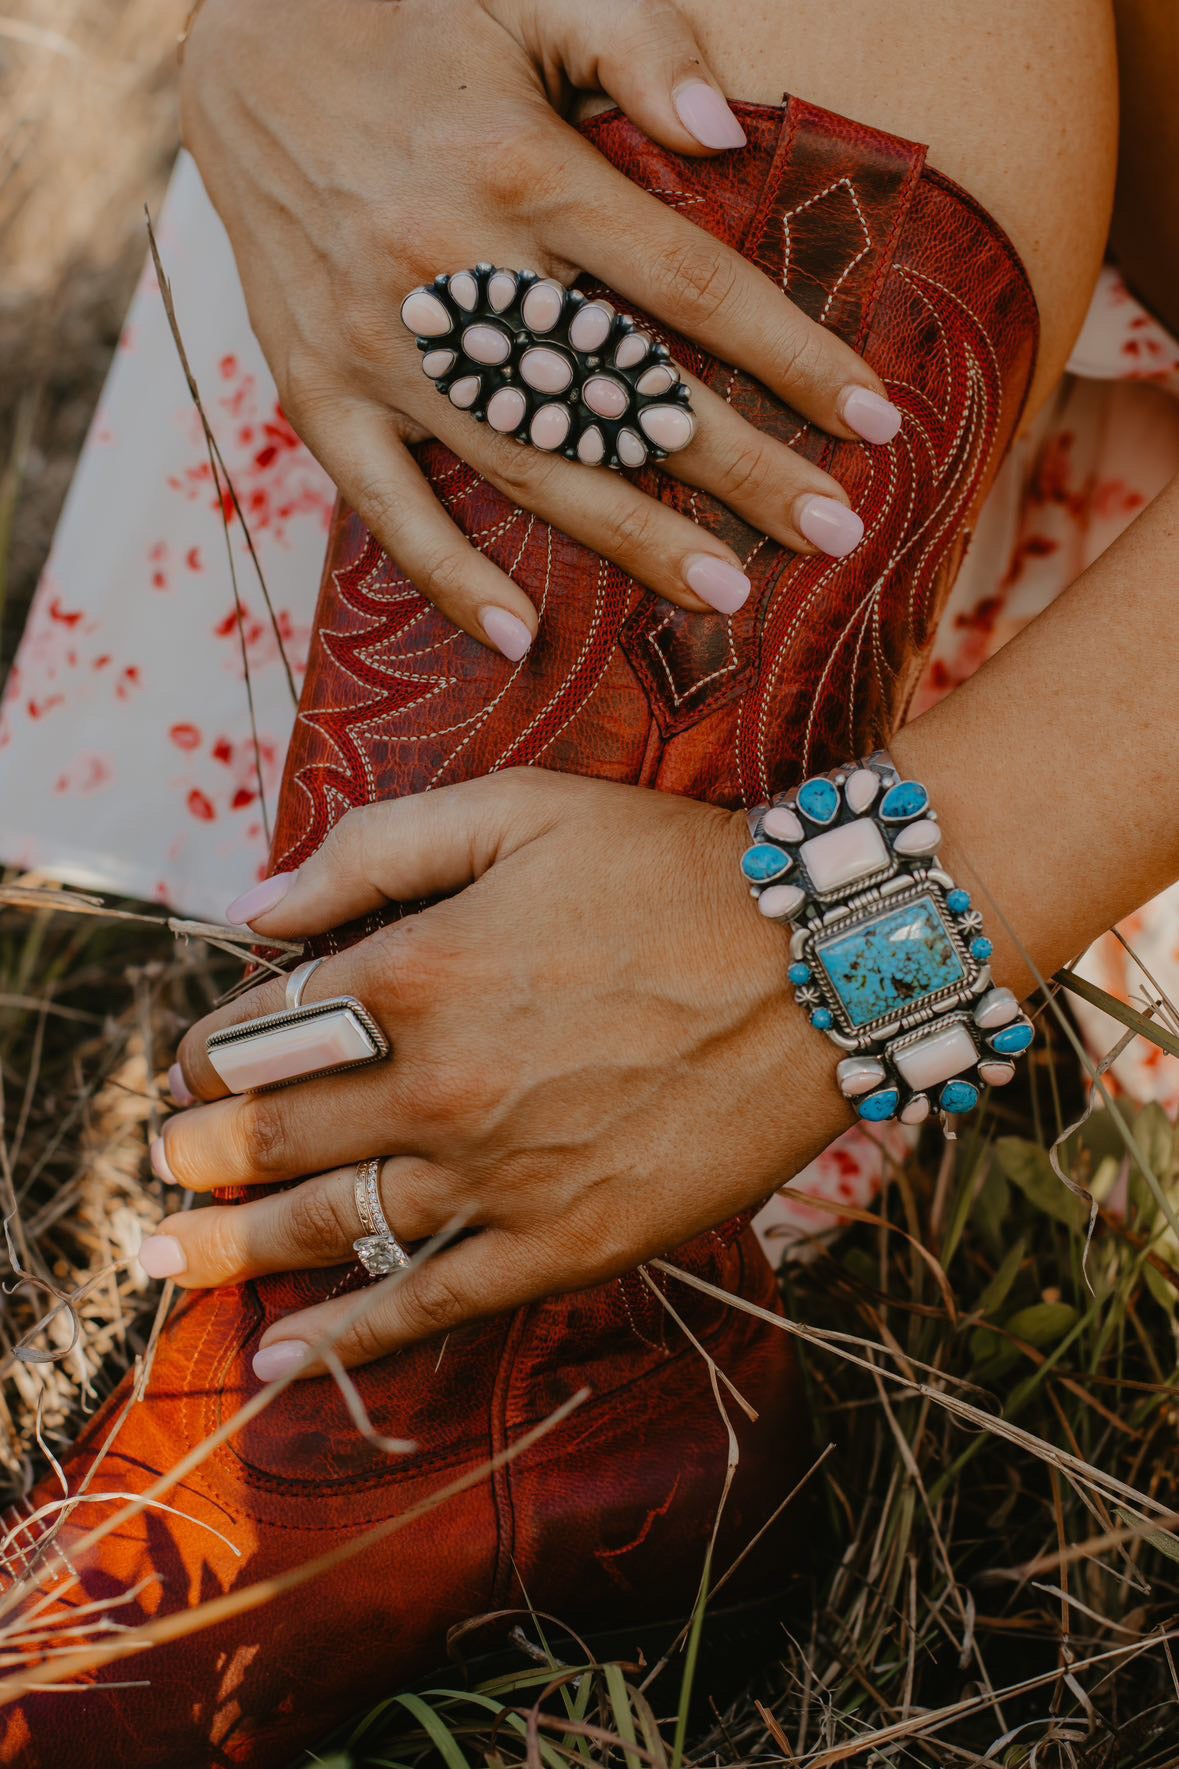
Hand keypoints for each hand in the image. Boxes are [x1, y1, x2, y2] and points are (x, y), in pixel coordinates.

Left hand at [147, 772, 848, 1375]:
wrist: (824, 962)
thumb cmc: (674, 871)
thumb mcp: (520, 812)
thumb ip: (373, 850)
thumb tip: (257, 908)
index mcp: (416, 972)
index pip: (265, 1028)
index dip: (215, 1050)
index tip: (202, 1063)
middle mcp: (437, 1086)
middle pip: (275, 1134)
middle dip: (202, 1151)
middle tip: (163, 1166)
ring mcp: (498, 1177)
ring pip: (330, 1225)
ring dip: (235, 1247)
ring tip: (170, 1259)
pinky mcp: (564, 1243)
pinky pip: (430, 1303)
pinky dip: (348, 1338)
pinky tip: (287, 1358)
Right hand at [180, 0, 900, 657]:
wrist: (239, 47)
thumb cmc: (410, 18)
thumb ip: (635, 39)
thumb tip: (728, 130)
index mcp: (522, 171)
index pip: (691, 288)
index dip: (792, 358)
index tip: (874, 421)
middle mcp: (455, 272)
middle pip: (627, 396)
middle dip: (742, 469)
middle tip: (835, 532)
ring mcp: (382, 345)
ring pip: (530, 463)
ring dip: (632, 537)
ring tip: (726, 593)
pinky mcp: (319, 390)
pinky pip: (383, 502)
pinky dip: (445, 573)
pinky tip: (518, 635)